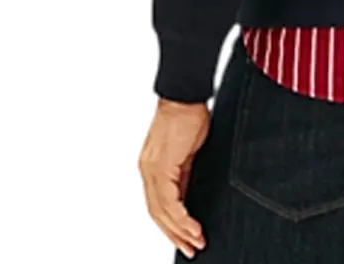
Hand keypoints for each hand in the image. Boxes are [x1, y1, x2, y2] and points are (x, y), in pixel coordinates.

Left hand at [139, 97, 210, 257]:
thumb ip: (186, 172)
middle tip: (191, 248)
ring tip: (195, 242)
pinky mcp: (161, 166)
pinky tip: (191, 227)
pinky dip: (180, 217)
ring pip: (161, 211)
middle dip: (175, 234)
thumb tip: (190, 192)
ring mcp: (152, 169)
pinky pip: (168, 201)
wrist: (184, 94)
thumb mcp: (189, 150)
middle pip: (157, 213)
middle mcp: (148, 170)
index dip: (172, 223)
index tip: (186, 236)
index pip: (159, 204)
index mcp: (153, 166)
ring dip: (179, 230)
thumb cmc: (188, 113)